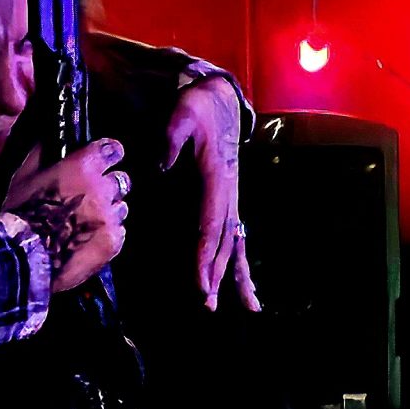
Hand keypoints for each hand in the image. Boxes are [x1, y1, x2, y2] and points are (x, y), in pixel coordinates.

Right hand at [5, 139, 129, 293]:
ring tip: (88, 221)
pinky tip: (89, 239)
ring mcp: (109, 217)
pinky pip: (119, 231)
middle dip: (108, 186)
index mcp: (83, 167)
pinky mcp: (112, 242)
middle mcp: (102, 189)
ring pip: (121, 207)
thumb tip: (49, 141)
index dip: (109, 154)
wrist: (23, 257)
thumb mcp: (24, 177)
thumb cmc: (20, 215)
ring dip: (108, 211)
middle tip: (91, 196)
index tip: (105, 159)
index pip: (112, 150)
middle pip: (120, 180)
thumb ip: (42, 154)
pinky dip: (108, 233)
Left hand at [165, 77, 260, 311]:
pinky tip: (247, 288)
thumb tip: (161, 165)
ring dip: (237, 275)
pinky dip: (242, 264)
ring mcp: (232, 199)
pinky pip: (237, 237)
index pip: (210, 223)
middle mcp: (229, 194)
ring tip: (248, 307)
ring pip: (236, 244)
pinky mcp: (229, 202)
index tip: (199, 280)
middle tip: (206, 301)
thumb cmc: (198, 108)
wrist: (220, 100)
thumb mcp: (182, 114)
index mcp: (217, 177)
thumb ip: (171, 138)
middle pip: (224, 241)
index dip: (204, 253)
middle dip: (216, 273)